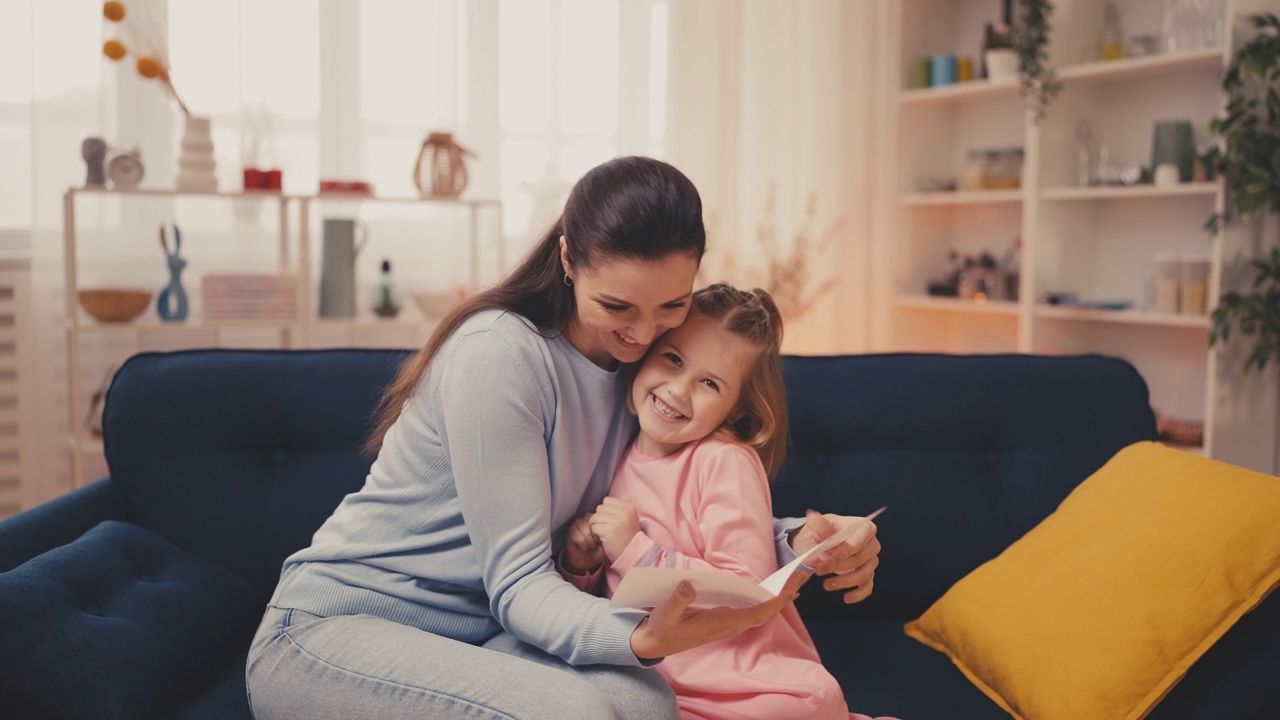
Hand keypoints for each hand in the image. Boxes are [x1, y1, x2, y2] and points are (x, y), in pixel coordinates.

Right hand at [562, 514, 603, 574]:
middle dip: (595, 536)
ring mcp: (577, 523)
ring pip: (585, 530)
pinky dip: (583, 544)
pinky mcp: (570, 531)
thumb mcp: (607, 542)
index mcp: (597, 519)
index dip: (601, 530)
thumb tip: (605, 528)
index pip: (600, 518)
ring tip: (590, 546)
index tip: (601, 539)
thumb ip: (607, 532)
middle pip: (592, 523)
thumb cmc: (597, 551)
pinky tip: (583, 547)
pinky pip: (578, 536)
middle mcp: (587, 519)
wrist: (587, 560)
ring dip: (589, 541)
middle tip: (595, 544)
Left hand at [590, 497, 641, 561]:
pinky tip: (602, 539)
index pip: (607, 500)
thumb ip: (617, 510)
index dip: (605, 511)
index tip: (610, 521)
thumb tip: (602, 504)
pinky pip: (593, 527)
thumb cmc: (628, 538)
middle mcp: (623, 512)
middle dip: (599, 518)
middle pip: (599, 508)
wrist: (633, 555)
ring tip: (603, 534)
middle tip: (606, 529)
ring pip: (594, 517)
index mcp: (628, 507)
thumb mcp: (628, 519)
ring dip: (596, 526)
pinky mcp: (608, 531)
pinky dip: (595, 534)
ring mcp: (616, 521)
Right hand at [629, 572, 805, 659]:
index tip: (788, 592)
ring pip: (759, 613)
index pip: (752, 614)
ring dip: (777, 599)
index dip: (771, 604)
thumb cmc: (661, 628)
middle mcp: (727, 625)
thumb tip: (689, 584)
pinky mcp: (723, 621)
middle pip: (763, 613)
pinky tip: (770, 593)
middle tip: (802, 579)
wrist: (656, 643)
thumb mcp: (665, 613)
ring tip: (793, 583)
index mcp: (717, 623)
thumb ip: (677, 600)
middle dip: (783, 598)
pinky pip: (751, 613)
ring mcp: (726, 624)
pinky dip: (765, 602)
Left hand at [791, 509, 880, 603]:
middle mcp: (872, 544)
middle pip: (861, 558)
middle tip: (819, 570)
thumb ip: (818, 524)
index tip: (830, 557)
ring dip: (845, 582)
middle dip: (839, 567)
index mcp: (864, 527)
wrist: (823, 543)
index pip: (860, 540)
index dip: (846, 550)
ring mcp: (871, 561)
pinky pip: (868, 586)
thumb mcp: (819, 525)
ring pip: (864, 574)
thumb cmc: (824, 531)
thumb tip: (813, 517)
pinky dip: (858, 594)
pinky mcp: (868, 575)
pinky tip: (846, 598)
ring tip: (825, 585)